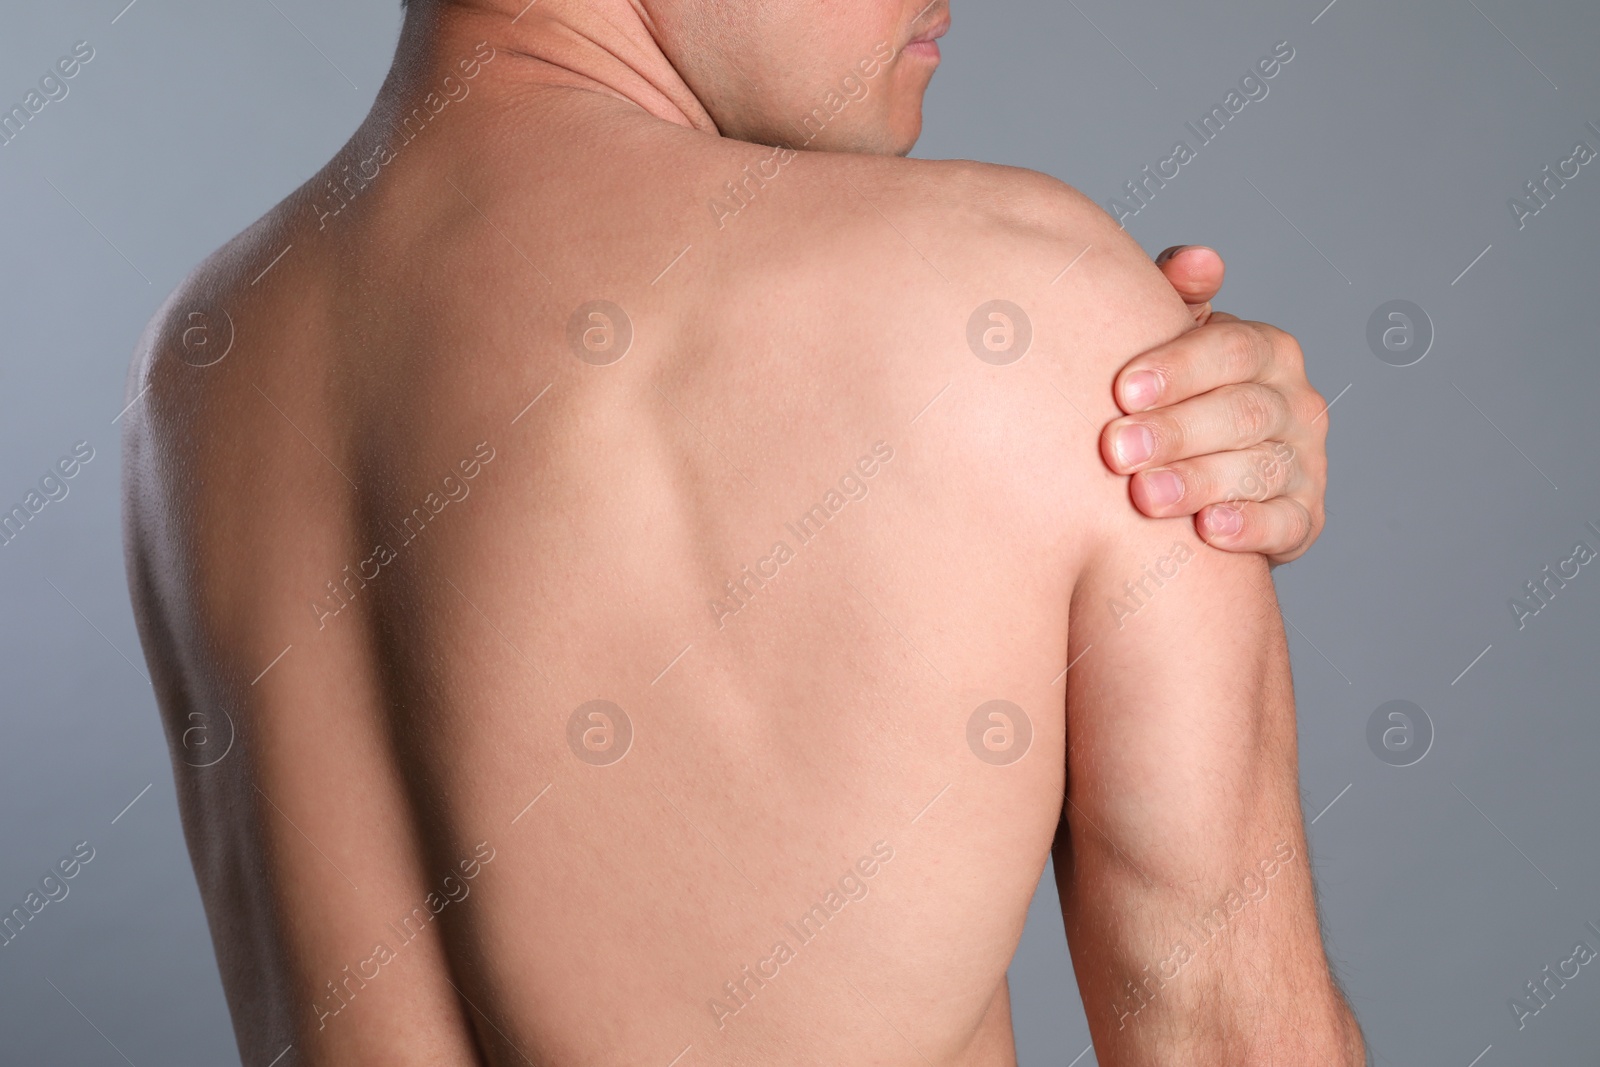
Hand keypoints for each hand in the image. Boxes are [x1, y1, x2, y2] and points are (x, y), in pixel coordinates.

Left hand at [1101, 246, 1327, 565]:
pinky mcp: (1304, 518)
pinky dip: (1250, 527)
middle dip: (1177, 431)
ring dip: (1199, 482)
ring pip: (1261, 469)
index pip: (1235, 350)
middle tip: (1116, 449)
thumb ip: (1179, 299)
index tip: (1123, 389)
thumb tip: (1197, 261)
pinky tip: (1209, 530)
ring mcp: (1305, 461)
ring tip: (1143, 496)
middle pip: (1243, 412)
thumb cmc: (1172, 395)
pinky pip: (1285, 523)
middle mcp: (1295, 402)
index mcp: (1267, 351)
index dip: (1181, 368)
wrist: (1193, 477)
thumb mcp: (1171, 342)